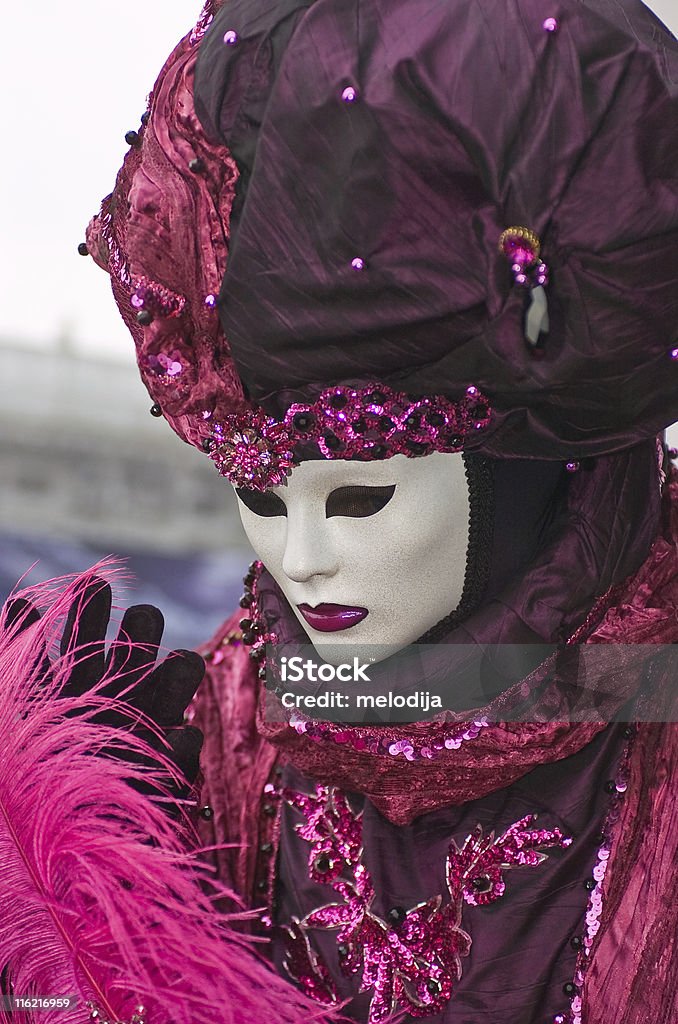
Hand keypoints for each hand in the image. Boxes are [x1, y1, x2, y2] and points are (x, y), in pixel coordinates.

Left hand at [3, 576, 204, 813]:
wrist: (66, 844)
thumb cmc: (42, 773)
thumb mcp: (22, 710)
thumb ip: (21, 658)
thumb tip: (19, 603)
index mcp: (80, 674)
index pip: (89, 627)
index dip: (91, 605)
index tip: (93, 584)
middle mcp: (120, 687)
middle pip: (141, 638)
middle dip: (144, 624)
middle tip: (140, 618)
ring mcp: (152, 722)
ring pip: (180, 671)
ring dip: (181, 667)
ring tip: (177, 663)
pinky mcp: (172, 765)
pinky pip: (187, 746)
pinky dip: (183, 742)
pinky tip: (178, 740)